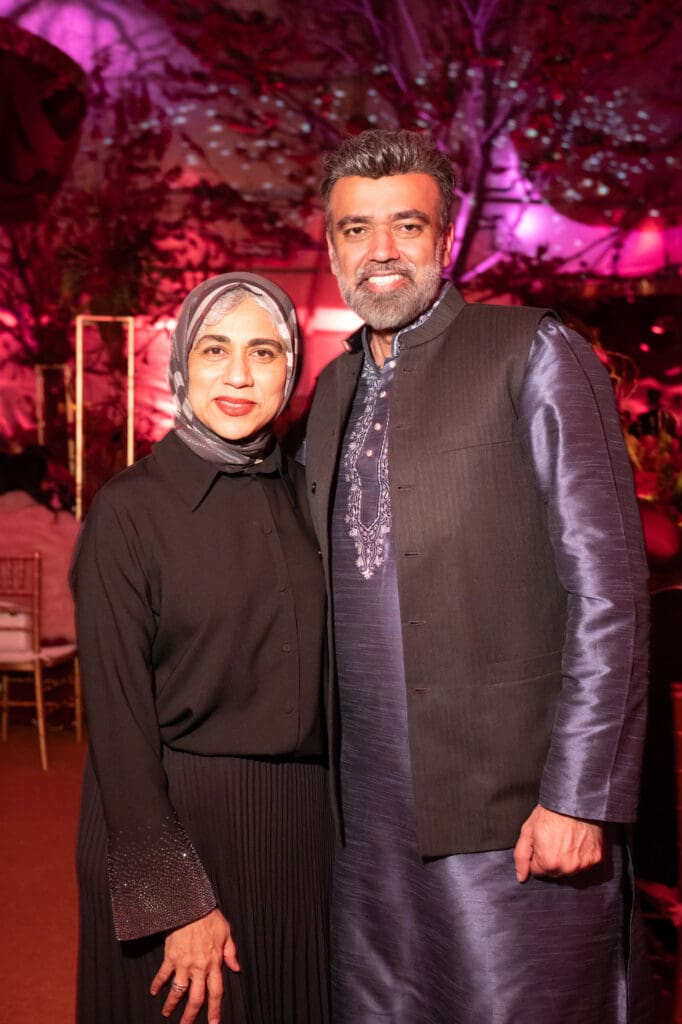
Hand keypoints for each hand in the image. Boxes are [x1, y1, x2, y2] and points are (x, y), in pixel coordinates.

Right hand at [150, 908, 240, 1023]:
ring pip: (178, 991)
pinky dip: (157, 984)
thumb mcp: (226, 932)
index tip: (213, 1023)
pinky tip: (154, 992)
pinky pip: (163, 975)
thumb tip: (236, 968)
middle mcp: (199, 967)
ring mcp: (183, 963)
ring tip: (167, 1014)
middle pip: (195, 998)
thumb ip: (231, 952)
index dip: (215, 1009)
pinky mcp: (170, 957)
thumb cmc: (209, 917)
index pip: (216, 992)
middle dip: (190, 1015)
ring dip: (171, 1004)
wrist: (190, 906)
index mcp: (214, 962)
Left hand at [513, 804, 603, 882]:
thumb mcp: (528, 831)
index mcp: (549, 863)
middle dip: (551, 858)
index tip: (542, 842)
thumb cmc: (550, 813)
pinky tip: (578, 840)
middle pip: (554, 872)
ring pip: (570, 869)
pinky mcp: (596, 858)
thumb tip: (521, 877)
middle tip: (554, 838)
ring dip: (567, 858)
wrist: (575, 800)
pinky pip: (585, 863)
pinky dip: (581, 854)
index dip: (537, 855)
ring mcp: (584, 864)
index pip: (538, 871)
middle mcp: (568, 867)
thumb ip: (522, 856)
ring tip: (566, 839)